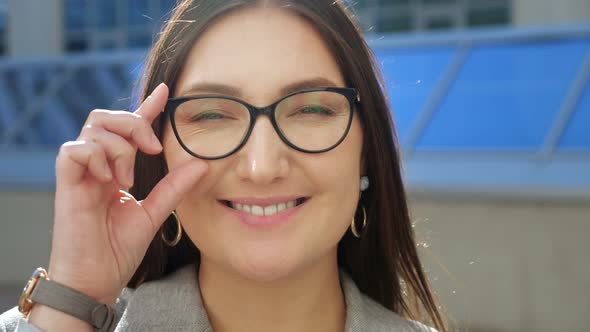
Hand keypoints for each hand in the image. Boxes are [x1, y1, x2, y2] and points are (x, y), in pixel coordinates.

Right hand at [48, 83, 206, 303]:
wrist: (97, 280)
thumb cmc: (118, 249)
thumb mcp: (154, 213)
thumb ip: (174, 187)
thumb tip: (203, 164)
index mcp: (115, 169)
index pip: (128, 130)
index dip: (146, 107)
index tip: (166, 91)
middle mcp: (96, 165)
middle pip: (106, 118)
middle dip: (134, 123)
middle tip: (153, 149)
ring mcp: (79, 173)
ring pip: (94, 129)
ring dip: (120, 148)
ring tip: (127, 179)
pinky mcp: (65, 183)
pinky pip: (74, 150)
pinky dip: (97, 157)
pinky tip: (109, 180)